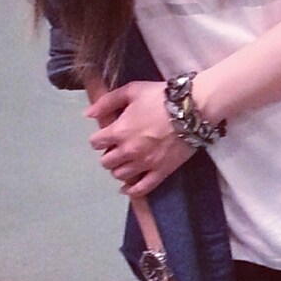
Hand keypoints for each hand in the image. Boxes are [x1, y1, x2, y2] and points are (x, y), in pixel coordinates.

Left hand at [85, 80, 192, 196]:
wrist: (191, 109)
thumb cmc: (160, 97)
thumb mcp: (132, 91)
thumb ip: (107, 102)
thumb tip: (88, 114)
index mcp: (119, 131)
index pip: (96, 143)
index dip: (99, 139)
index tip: (106, 136)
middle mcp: (128, 151)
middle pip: (106, 162)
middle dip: (108, 155)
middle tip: (117, 148)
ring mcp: (145, 163)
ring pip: (120, 175)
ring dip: (119, 169)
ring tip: (125, 162)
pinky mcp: (160, 172)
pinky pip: (142, 188)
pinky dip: (131, 190)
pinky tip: (127, 188)